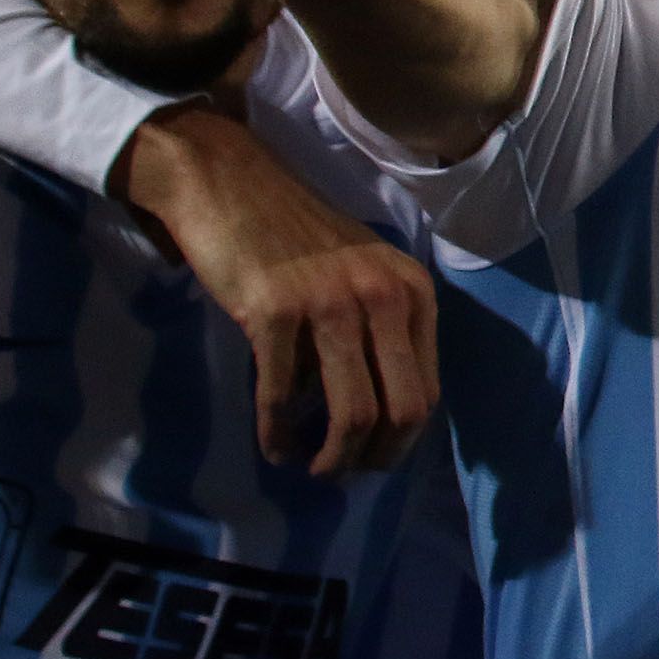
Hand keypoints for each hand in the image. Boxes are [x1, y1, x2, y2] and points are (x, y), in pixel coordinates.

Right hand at [115, 107, 437, 475]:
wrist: (230, 185)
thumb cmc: (296, 236)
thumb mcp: (363, 274)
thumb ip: (381, 330)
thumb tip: (381, 411)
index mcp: (414, 291)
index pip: (427, 388)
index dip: (404, 437)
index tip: (376, 457)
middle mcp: (383, 297)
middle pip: (400, 410)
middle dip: (375, 457)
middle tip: (345, 474)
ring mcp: (330, 304)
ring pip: (351, 414)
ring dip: (332, 458)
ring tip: (313, 469)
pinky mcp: (275, 311)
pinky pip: (285, 396)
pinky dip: (279, 433)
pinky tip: (275, 446)